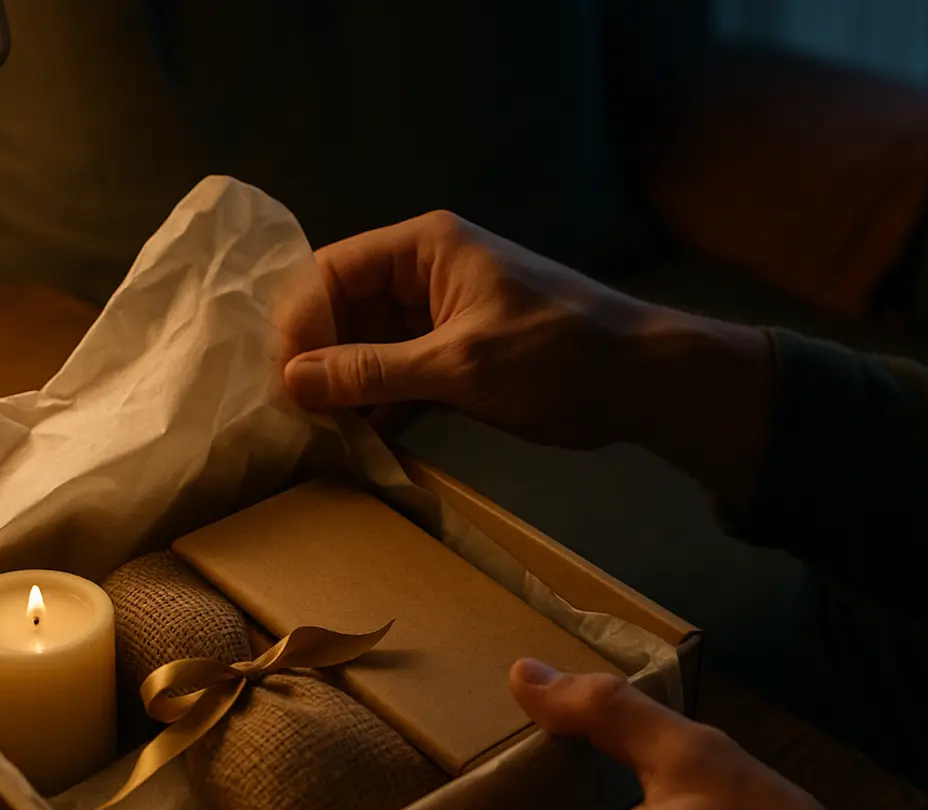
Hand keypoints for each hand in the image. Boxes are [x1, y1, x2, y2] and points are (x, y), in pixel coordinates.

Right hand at [279, 211, 777, 503]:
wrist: (640, 383)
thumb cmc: (557, 354)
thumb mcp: (460, 363)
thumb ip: (374, 371)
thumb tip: (291, 381)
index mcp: (424, 248)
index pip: (333, 271)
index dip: (301, 322)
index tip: (287, 379)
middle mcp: (423, 274)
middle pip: (342, 311)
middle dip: (318, 359)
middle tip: (296, 414)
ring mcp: (438, 319)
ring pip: (366, 350)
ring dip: (344, 389)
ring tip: (318, 435)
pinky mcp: (454, 360)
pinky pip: (396, 378)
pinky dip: (377, 407)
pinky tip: (356, 442)